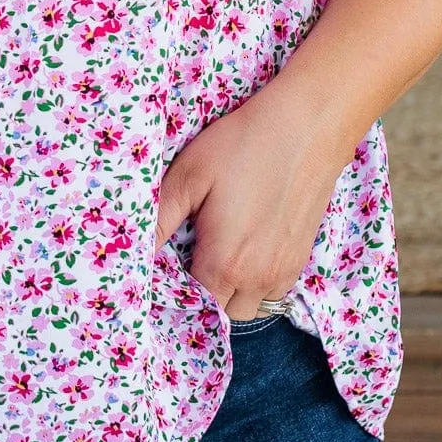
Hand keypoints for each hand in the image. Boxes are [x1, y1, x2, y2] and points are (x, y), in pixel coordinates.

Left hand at [155, 79, 350, 320]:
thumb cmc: (243, 145)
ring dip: (229, 293)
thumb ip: (160, 220)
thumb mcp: (190, 175)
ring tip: (215, 255)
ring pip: (249, 307)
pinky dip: (254, 283)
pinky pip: (272, 292)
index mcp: (225, 262)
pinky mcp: (301, 258)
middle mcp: (257, 278)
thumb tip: (134, 253)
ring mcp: (284, 271)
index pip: (192, 304)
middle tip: (186, 259)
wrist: (307, 127)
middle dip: (201, 296)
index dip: (173, 292)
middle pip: (221, 314)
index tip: (162, 270)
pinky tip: (244, 249)